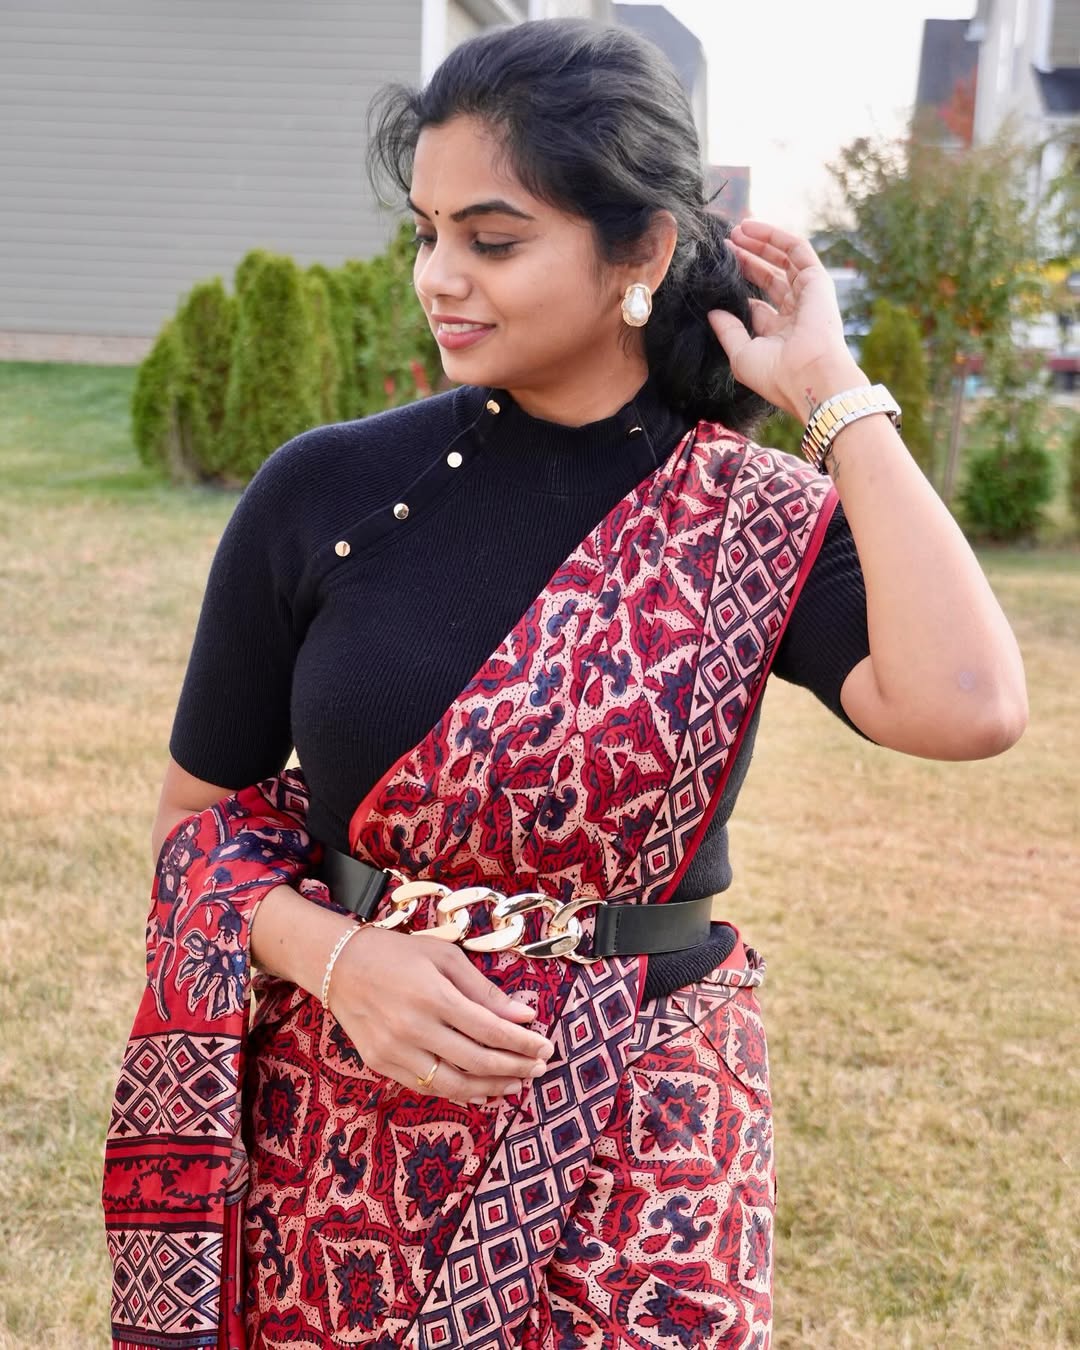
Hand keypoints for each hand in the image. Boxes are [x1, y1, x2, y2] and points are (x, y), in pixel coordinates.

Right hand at [326, 925, 554, 1104]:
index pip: (489, 1029)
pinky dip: (459, 1092)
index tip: (546, 1045)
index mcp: (433, 995)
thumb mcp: (445, 956)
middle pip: (477, 1060)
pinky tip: (481, 1089)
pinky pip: (428, 1087)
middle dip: (515, 1067)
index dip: (522, 1042)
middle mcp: (414, 1028)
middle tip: (540, 1067)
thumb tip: (524, 1015)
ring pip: (454, 1084)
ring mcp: (395, 1051)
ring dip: (491, 1088)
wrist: (338, 966)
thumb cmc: (397, 953)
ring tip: (517, 1083)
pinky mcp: (381, 1065)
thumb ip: (484, 990)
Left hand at [708, 220, 861, 421]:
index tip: (716, 271)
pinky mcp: (817, 280)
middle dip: (747, 259)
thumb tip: (712, 312)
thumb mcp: (741, 355)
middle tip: (724, 245)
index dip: (738, 285)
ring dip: (759, 243)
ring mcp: (807, 295)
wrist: (807, 375)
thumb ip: (728, 331)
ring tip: (735, 230)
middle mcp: (795, 313)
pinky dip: (775, 236)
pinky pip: (796, 249)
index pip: (757, 303)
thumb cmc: (775, 375)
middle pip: (769, 277)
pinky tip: (752, 227)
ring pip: (782, 259)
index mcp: (779, 333)